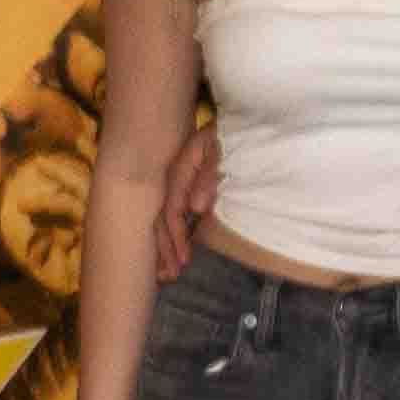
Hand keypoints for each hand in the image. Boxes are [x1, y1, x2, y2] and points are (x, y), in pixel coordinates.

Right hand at [158, 126, 215, 278]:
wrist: (238, 122)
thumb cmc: (229, 136)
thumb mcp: (219, 150)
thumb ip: (207, 177)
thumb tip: (194, 208)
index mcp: (180, 169)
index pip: (172, 209)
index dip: (176, 235)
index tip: (184, 260)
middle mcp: (173, 177)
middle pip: (161, 218)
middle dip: (164, 249)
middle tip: (170, 277)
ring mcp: (177, 182)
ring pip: (163, 218)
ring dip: (165, 246)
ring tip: (166, 275)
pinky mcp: (185, 186)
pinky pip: (173, 214)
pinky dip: (173, 235)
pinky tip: (174, 254)